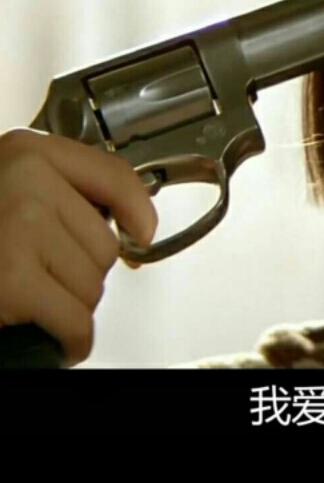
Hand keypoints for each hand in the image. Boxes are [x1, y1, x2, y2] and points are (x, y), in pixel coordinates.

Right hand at [0, 128, 156, 365]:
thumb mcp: (8, 188)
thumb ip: (60, 192)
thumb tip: (129, 224)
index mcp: (28, 152)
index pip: (115, 175)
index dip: (138, 210)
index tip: (142, 230)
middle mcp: (26, 179)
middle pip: (105, 242)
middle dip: (81, 270)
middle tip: (43, 274)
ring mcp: (18, 225)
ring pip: (93, 282)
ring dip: (71, 302)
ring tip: (31, 294)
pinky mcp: (10, 277)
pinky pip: (76, 319)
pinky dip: (72, 338)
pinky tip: (60, 337)